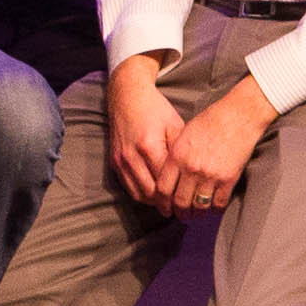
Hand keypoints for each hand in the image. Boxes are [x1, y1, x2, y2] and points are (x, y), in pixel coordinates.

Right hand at [106, 60, 190, 208]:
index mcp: (149, 146)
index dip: (177, 195)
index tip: (189, 203)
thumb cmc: (155, 109)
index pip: (165, 182)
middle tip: (181, 210)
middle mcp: (132, 156)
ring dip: (153, 202)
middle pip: (151, 192)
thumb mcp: (174, 125)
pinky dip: (141, 194)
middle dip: (166, 204)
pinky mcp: (114, 161)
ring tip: (168, 205)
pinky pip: (128, 187)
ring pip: (138, 193)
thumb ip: (181, 151)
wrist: (126, 96)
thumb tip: (191, 175)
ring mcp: (121, 160)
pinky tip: (154, 195)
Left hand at [161, 81, 271, 210]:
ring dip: (196, 214)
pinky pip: (218, 203)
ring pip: (199, 206)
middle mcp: (191, 168)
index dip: (162, 203)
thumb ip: (174, 156)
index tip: (165, 208)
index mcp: (177, 156)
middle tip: (181, 215)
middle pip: (180, 201)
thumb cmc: (211, 121)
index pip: (163, 189)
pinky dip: (214, 209)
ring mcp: (210, 175)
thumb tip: (169, 177)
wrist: (238, 116)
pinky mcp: (228, 179)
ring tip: (196, 215)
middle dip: (179, 213)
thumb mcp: (183, 134)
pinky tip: (212, 208)